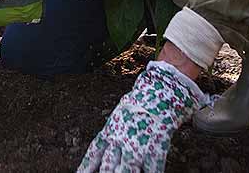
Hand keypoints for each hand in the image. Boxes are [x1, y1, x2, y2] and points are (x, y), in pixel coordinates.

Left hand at [78, 60, 211, 172]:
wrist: (162, 85)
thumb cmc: (145, 96)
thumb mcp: (123, 110)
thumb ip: (117, 127)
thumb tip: (113, 139)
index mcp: (112, 128)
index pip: (95, 151)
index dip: (87, 166)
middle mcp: (121, 137)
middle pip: (108, 165)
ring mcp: (138, 141)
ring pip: (126, 169)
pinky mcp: (156, 143)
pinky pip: (152, 165)